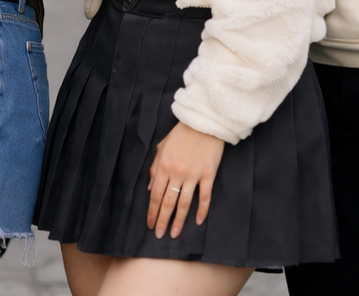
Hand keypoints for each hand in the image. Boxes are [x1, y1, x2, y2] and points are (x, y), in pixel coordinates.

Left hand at [146, 121, 224, 238]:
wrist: (203, 123)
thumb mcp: (162, 148)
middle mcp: (177, 173)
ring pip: (184, 203)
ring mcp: (193, 175)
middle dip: (162, 220)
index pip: (155, 194)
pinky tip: (198, 221)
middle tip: (159, 235)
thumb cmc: (181, 134)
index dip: (152, 211)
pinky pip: (205, 196)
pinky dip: (202, 210)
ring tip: (175, 233)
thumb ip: (155, 168)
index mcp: (164, 166)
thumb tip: (150, 188)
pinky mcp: (208, 174)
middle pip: (168, 202)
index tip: (150, 224)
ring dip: (179, 220)